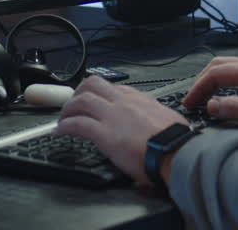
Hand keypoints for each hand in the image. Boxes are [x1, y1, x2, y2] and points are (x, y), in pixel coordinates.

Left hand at [55, 75, 188, 186]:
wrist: (177, 152)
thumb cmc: (177, 142)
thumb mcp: (169, 120)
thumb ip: (157, 119)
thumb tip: (157, 127)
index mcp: (141, 100)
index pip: (116, 89)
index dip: (102, 95)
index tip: (97, 102)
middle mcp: (125, 102)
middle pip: (93, 84)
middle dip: (79, 92)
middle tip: (73, 105)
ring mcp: (113, 116)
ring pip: (81, 100)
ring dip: (68, 109)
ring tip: (63, 119)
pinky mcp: (105, 133)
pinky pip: (77, 124)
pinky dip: (64, 126)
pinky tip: (60, 132)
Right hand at [183, 57, 237, 137]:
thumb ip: (233, 108)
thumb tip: (211, 105)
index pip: (214, 73)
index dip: (198, 88)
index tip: (189, 103)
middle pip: (219, 65)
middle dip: (202, 81)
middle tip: (192, 99)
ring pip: (229, 69)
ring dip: (213, 81)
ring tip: (204, 98)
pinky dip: (225, 83)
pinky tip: (225, 96)